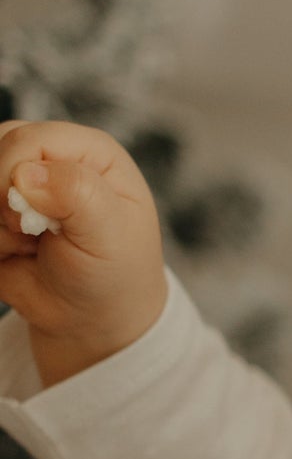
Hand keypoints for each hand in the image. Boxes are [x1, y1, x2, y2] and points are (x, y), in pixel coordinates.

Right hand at [0, 120, 166, 385]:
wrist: (91, 318)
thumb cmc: (114, 273)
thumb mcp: (109, 234)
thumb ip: (76, 193)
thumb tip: (26, 174)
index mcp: (89, 152)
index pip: (29, 139)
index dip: (14, 174)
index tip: (28, 219)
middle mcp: (53, 159)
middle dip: (2, 201)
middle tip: (32, 233)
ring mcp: (22, 184)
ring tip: (31, 244)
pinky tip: (17, 253)